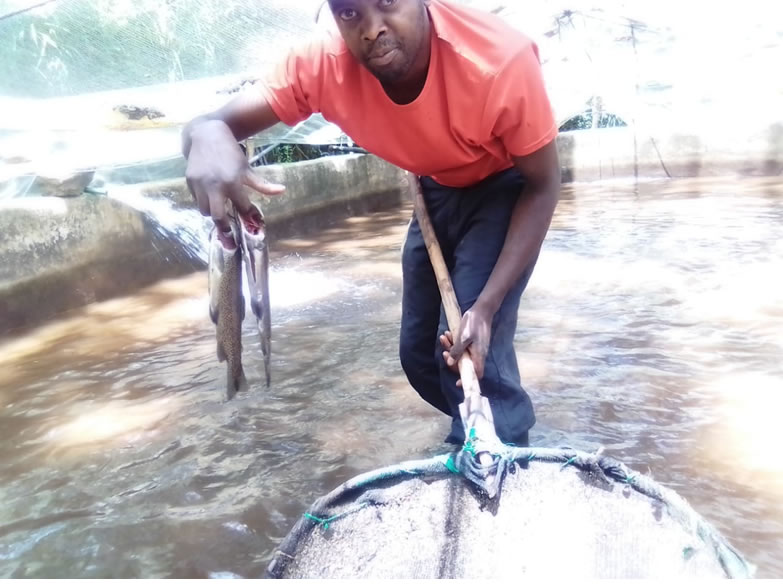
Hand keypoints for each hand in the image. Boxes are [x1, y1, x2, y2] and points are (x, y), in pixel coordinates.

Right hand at [185, 119, 284, 235]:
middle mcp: (214, 186)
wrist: (207, 134)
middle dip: (224, 229)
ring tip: (220, 211)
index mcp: (232, 182)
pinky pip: (196, 199)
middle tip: (229, 237)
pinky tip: (210, 196)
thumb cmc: (231, 153)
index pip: (241, 208)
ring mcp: (200, 184)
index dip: (247, 216)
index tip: (250, 222)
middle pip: (218, 217)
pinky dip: (204, 201)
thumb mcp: (247, 169)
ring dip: (213, 213)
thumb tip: (282, 191)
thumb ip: (262, 185)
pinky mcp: (189, 181)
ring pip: (205, 210)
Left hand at [439, 304, 492, 380]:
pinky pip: (461, 347)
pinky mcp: (472, 342)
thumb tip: (451, 363)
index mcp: (478, 355)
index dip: (467, 380)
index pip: (476, 374)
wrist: (482, 309)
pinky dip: (453, 342)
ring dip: (450, 348)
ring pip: (460, 355)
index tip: (457, 382)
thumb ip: (457, 351)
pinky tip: (448, 334)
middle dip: (452, 359)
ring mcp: (475, 348)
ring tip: (444, 337)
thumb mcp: (463, 337)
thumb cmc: (474, 323)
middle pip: (464, 365)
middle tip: (445, 351)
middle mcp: (477, 354)